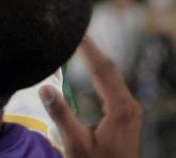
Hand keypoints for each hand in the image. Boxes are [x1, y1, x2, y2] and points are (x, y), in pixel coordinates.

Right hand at [41, 38, 142, 157]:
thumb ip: (61, 114)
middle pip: (110, 70)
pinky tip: (93, 71)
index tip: (77, 32)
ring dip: (98, 62)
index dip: (88, 49)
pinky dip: (102, 75)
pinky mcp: (128, 118)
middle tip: (77, 33)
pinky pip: (115, 88)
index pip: (102, 69)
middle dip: (93, 51)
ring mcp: (131, 113)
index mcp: (120, 109)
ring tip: (82, 46)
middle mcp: (130, 107)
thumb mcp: (75, 144)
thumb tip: (44, 87)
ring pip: (114, 78)